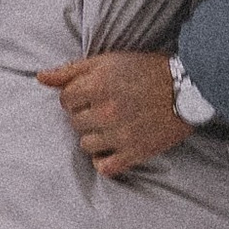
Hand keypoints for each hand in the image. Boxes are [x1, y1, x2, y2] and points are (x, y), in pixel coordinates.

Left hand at [39, 51, 189, 178]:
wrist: (188, 88)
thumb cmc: (146, 70)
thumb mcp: (107, 61)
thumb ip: (71, 70)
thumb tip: (40, 78)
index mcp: (98, 85)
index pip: (64, 100)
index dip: (76, 96)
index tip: (91, 95)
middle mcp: (106, 111)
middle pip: (74, 122)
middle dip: (85, 115)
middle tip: (106, 108)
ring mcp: (120, 135)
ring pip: (85, 144)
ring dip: (95, 136)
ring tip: (112, 126)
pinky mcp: (135, 153)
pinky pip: (104, 167)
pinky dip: (104, 160)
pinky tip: (113, 147)